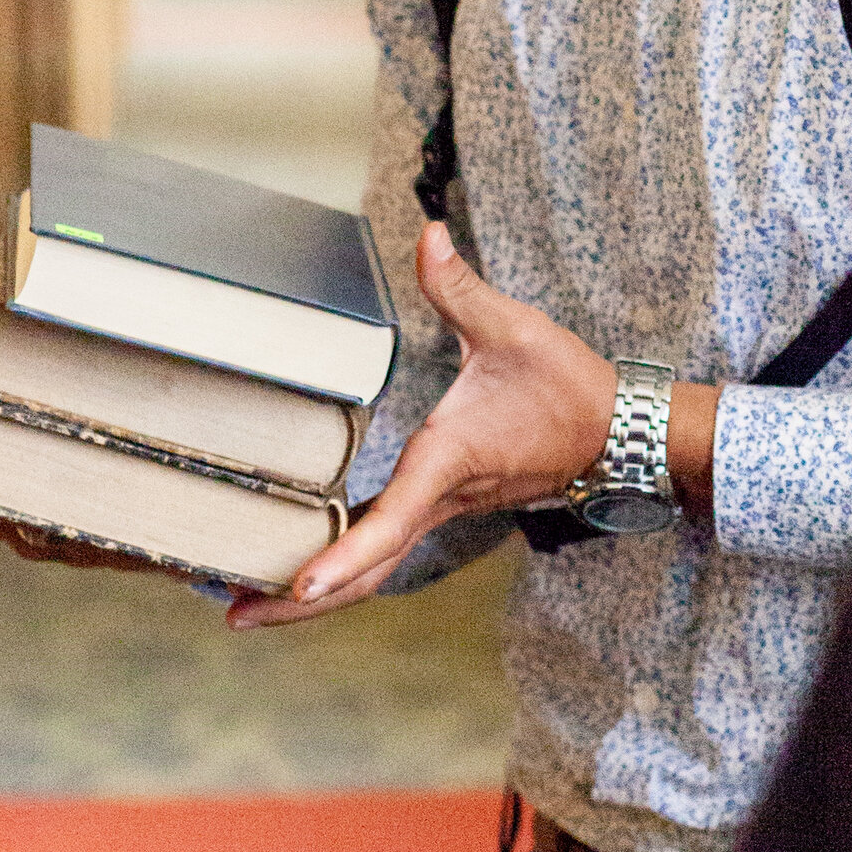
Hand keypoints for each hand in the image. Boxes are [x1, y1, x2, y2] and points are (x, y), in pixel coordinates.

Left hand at [232, 221, 619, 626]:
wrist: (620, 434)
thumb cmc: (569, 386)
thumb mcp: (516, 329)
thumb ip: (460, 287)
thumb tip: (429, 235)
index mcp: (449, 459)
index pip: (393, 519)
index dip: (346, 553)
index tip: (300, 583)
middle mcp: (442, 497)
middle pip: (368, 570)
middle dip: (301, 601)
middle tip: (232, 616)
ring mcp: (444, 509)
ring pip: (375, 569)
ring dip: (315, 595)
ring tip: (246, 608)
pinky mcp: (446, 507)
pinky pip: (388, 550)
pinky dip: (343, 569)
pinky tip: (306, 569)